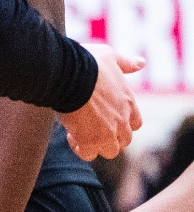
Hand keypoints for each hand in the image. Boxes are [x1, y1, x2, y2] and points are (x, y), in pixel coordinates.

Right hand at [60, 45, 144, 160]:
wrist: (70, 74)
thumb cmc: (87, 63)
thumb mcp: (110, 56)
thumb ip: (125, 63)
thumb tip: (141, 63)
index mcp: (128, 102)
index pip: (135, 124)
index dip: (122, 124)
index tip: (106, 117)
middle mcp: (122, 120)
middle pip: (123, 141)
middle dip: (109, 137)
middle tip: (90, 126)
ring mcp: (107, 132)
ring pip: (109, 151)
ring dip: (96, 145)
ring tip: (79, 133)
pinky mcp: (89, 140)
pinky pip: (88, 154)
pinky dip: (80, 149)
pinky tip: (70, 135)